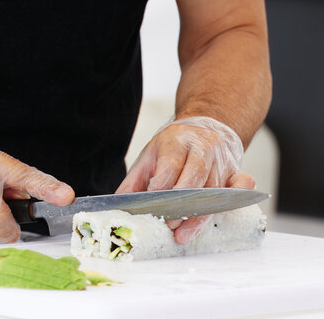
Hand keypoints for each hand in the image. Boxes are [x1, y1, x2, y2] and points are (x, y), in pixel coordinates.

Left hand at [116, 116, 247, 243]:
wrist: (204, 128)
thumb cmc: (174, 146)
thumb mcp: (149, 156)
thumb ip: (134, 182)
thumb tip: (118, 206)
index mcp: (177, 141)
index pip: (170, 167)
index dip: (160, 189)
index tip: (152, 206)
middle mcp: (202, 148)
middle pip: (194, 179)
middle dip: (180, 206)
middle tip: (168, 224)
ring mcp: (221, 159)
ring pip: (214, 191)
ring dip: (198, 216)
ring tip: (182, 233)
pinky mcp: (235, 170)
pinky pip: (243, 183)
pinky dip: (236, 197)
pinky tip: (222, 211)